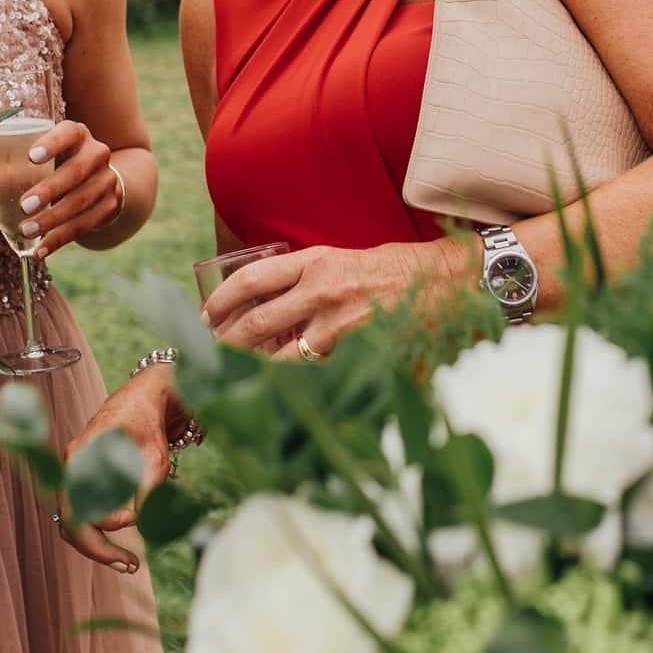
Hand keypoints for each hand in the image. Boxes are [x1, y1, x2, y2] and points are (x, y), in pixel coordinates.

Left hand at [5, 120, 123, 254]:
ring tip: (27, 231)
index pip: (68, 133)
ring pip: (81, 201)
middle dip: (50, 190)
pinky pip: (85, 225)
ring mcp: (107, 180)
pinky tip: (41, 249)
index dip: (51, 143)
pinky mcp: (110, 206)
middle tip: (24, 205)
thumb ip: (13, 171)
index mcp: (77, 134)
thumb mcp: (43, 159)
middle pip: (76, 171)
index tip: (30, 157)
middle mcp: (96, 154)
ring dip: (52, 219)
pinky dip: (60, 239)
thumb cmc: (58, 165)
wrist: (100, 179)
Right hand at [56, 366, 175, 570]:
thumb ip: (148, 490)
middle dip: (98, 548)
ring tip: (128, 563)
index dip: (106, 520)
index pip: (79, 504)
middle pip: (69, 521)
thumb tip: (143, 526)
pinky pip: (80, 516)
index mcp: (81, 456)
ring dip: (97, 546)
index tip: (133, 519)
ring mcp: (71, 475)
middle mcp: (70, 467)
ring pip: (72, 522)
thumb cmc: (147, 426)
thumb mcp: (155, 457)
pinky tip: (120, 548)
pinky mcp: (80, 483)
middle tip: (130, 565)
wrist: (139, 402)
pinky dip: (97, 533)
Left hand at [202, 239, 462, 359]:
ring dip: (252, 371)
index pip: (252, 278)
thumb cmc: (396, 270)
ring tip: (232, 381)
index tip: (205, 317)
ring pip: (279, 355)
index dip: (222, 300)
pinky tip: (277, 392)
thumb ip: (306, 279)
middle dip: (226, 343)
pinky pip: (313, 371)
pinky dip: (291, 383)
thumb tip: (267, 308)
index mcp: (315, 260)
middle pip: (257, 320)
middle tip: (208, 359)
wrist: (446, 281)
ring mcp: (339, 320)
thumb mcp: (344, 260)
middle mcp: (321, 287)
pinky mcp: (357, 348)